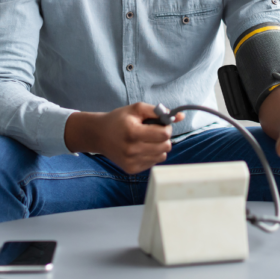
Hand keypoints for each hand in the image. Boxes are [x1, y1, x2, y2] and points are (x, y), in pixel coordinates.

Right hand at [64, 103, 184, 173]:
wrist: (99, 135)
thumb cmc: (119, 119)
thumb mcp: (136, 109)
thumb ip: (159, 111)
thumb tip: (180, 116)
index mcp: (133, 132)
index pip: (164, 134)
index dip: (166, 127)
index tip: (160, 123)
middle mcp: (132, 150)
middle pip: (165, 146)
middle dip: (164, 137)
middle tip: (153, 131)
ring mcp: (131, 162)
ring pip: (162, 156)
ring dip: (159, 146)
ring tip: (147, 139)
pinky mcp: (131, 170)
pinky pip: (153, 162)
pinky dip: (152, 154)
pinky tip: (141, 147)